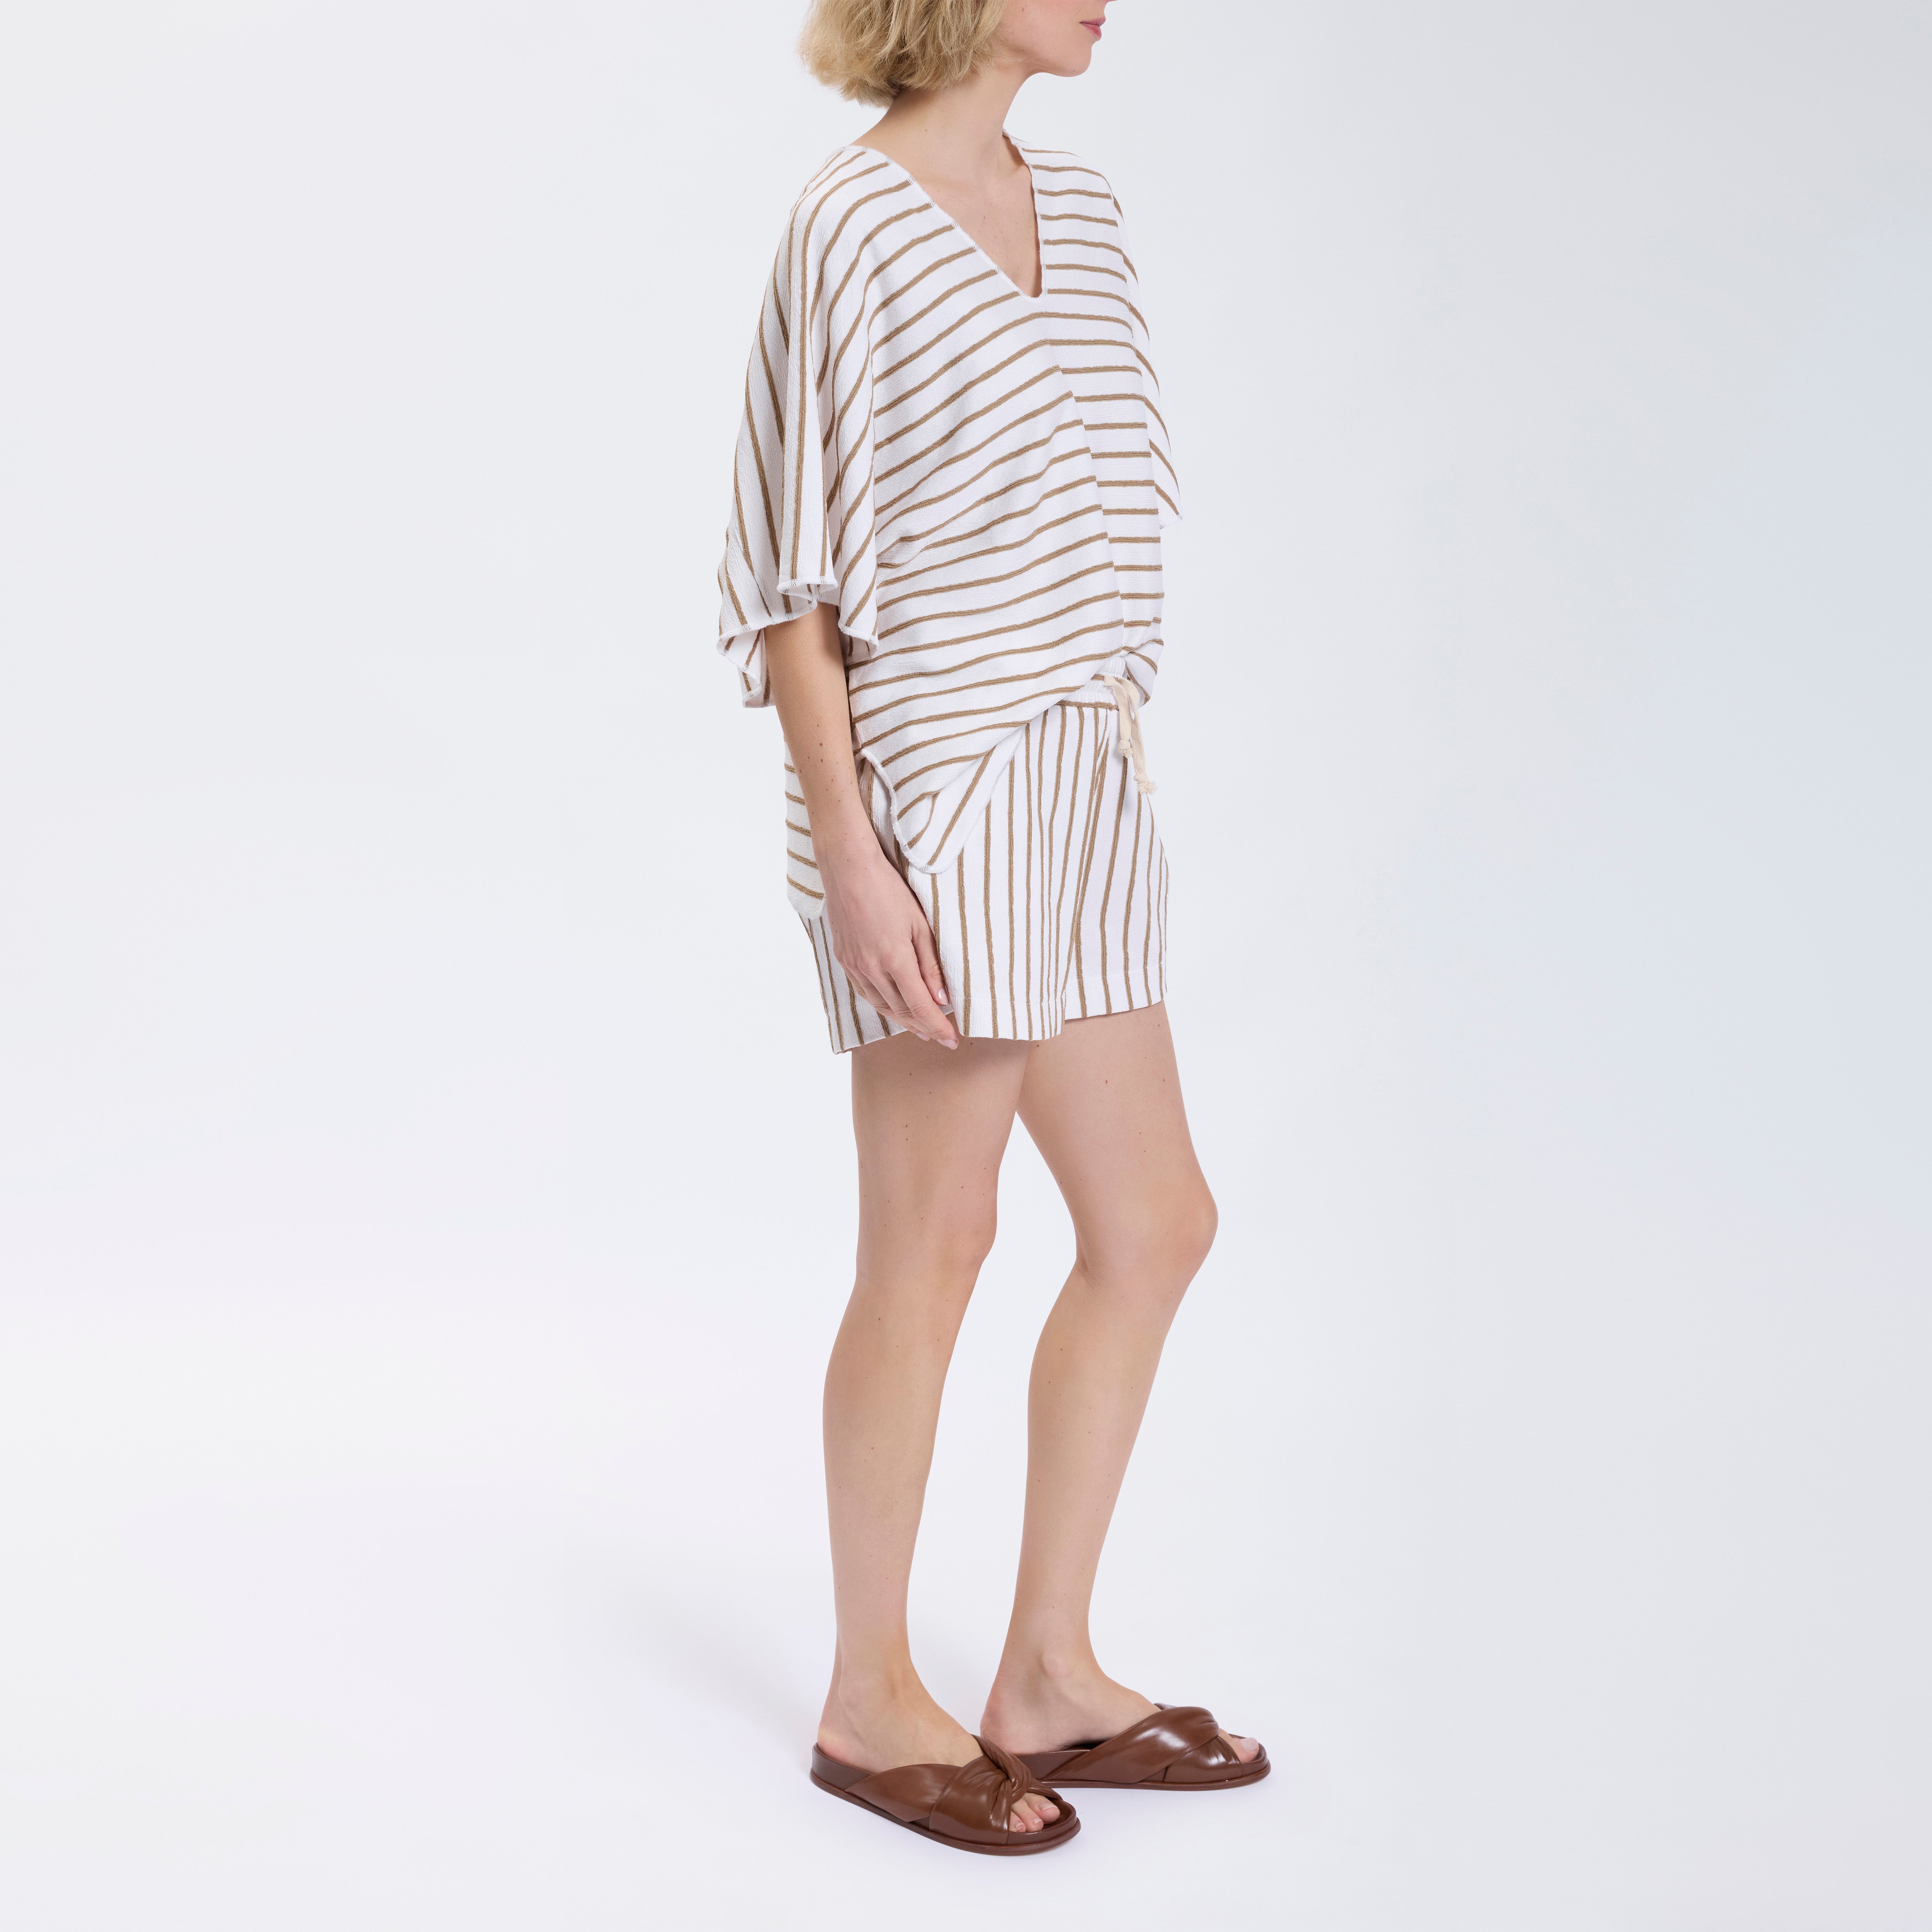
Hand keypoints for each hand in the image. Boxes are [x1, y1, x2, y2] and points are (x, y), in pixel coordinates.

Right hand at [820, 843, 957, 1048]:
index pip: (921, 1007)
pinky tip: (892, 1007)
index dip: (938, 1027)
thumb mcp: (920, 924)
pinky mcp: (844, 960)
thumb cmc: (889, 890)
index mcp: (894, 960)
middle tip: (940, 1037)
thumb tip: (942, 999)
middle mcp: (871, 969)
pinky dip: (882, 1005)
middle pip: (901, 1011)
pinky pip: (865, 992)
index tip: (952, 1040)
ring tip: (920, 1029)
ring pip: (881, 1006)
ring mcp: (855, 966)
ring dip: (903, 1021)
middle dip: (923, 1028)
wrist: (848, 870)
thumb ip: (931, 965)